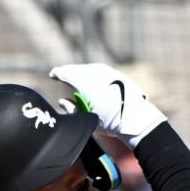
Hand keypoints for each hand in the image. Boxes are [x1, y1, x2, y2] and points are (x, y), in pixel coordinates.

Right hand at [48, 63, 166, 147]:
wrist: (137, 119)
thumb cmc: (110, 122)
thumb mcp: (87, 118)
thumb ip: (71, 109)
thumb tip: (62, 102)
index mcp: (84, 82)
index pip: (67, 73)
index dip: (58, 73)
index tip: (52, 74)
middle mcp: (96, 73)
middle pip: (77, 69)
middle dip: (69, 71)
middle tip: (62, 74)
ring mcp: (108, 72)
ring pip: (89, 69)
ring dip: (81, 72)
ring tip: (76, 77)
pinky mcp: (118, 74)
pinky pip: (100, 71)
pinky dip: (93, 74)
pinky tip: (92, 79)